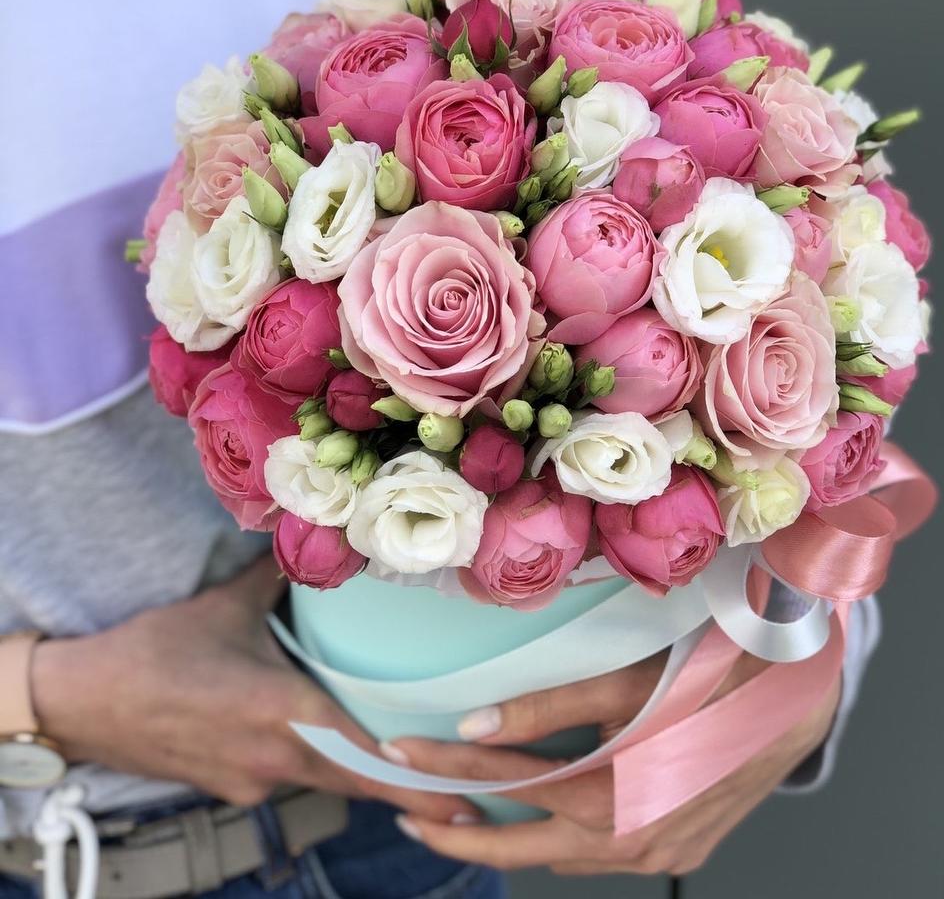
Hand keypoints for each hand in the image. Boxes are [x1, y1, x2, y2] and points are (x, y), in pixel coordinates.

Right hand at [31, 557, 474, 821]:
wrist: (84, 702)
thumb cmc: (157, 652)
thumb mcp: (228, 605)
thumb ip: (282, 576)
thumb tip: (318, 540)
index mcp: (281, 714)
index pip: (364, 757)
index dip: (415, 781)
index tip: (464, 797)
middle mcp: (273, 761)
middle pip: (357, 780)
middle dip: (408, 790)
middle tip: (462, 796)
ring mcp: (250, 784)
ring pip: (324, 780)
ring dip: (362, 773)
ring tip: (405, 763)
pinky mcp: (230, 790)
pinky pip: (289, 779)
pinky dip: (317, 765)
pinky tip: (324, 741)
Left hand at [386, 651, 840, 874]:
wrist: (801, 690)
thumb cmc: (712, 671)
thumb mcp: (625, 681)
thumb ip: (547, 706)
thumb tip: (475, 725)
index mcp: (617, 800)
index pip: (507, 788)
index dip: (446, 772)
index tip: (396, 756)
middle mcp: (636, 843)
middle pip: (527, 847)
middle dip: (463, 836)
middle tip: (410, 817)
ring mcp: (660, 853)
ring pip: (565, 858)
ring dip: (512, 838)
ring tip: (462, 817)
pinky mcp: (678, 849)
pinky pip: (601, 856)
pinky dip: (561, 840)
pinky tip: (541, 818)